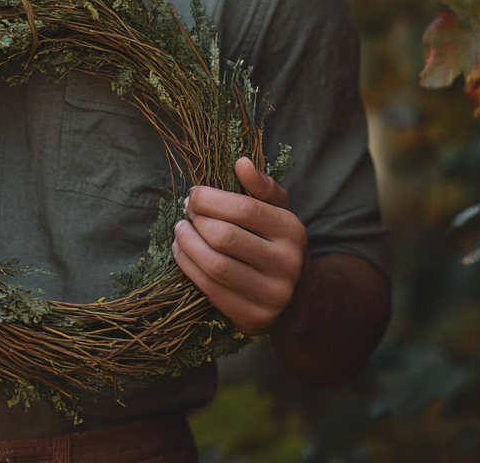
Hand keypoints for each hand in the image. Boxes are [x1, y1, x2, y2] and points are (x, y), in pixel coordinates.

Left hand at [172, 157, 307, 334]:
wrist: (299, 300)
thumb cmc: (278, 244)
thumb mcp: (279, 212)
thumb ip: (261, 186)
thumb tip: (241, 162)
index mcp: (292, 231)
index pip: (245, 209)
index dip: (210, 199)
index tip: (192, 195)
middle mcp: (287, 265)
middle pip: (224, 237)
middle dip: (196, 221)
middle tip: (185, 213)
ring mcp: (272, 296)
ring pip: (215, 265)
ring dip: (187, 244)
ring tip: (180, 230)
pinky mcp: (253, 318)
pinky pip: (210, 289)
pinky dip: (188, 267)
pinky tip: (182, 252)